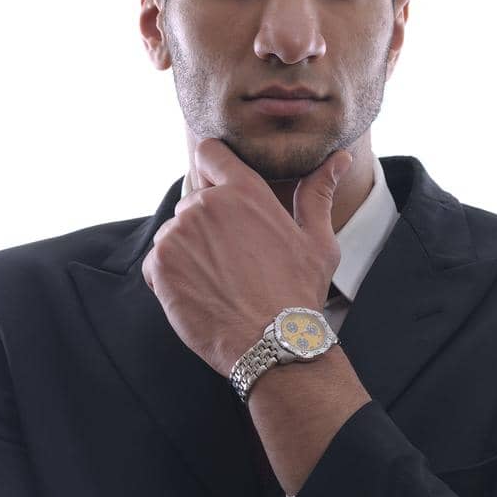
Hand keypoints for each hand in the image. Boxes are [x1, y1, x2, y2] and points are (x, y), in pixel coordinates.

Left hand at [140, 137, 352, 377]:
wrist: (271, 344)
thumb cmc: (298, 294)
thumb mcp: (317, 241)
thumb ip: (317, 193)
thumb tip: (339, 158)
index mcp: (243, 191)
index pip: (209, 153)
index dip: (212, 169)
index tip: (219, 192)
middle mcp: (205, 205)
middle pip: (192, 201)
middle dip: (207, 225)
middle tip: (232, 261)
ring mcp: (177, 234)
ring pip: (174, 233)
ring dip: (188, 252)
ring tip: (219, 282)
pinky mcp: (160, 265)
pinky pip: (156, 263)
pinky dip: (171, 278)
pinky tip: (200, 295)